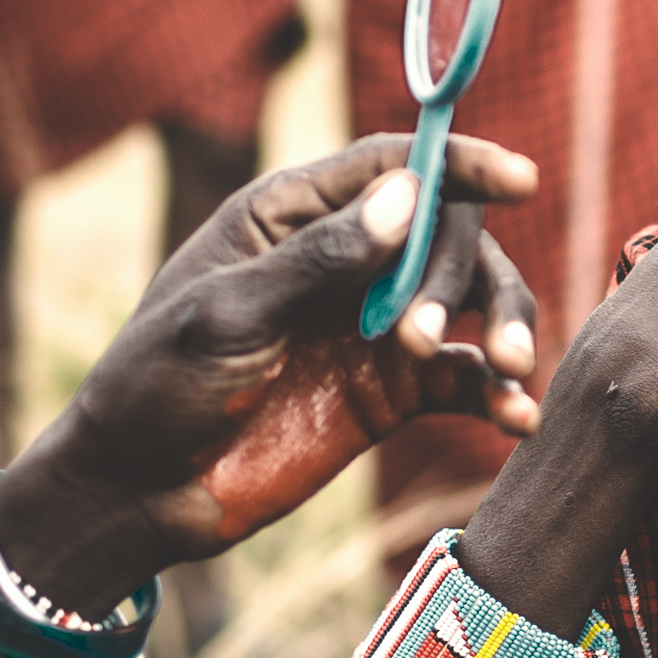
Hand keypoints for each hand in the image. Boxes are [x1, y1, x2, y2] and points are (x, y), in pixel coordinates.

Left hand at [0, 133, 544, 609]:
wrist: (138, 493)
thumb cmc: (159, 384)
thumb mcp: (229, 314)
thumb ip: (320, 260)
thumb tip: (409, 196)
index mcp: (291, 214)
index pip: (392, 165)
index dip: (459, 164)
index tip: (519, 179)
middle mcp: (344, 259)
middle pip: (445, 231)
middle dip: (460, 273)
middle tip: (418, 335)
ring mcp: (372, 326)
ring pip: (468, 302)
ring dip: (500, 324)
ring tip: (507, 368)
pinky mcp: (389, 392)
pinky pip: (462, 380)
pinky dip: (496, 394)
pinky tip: (517, 420)